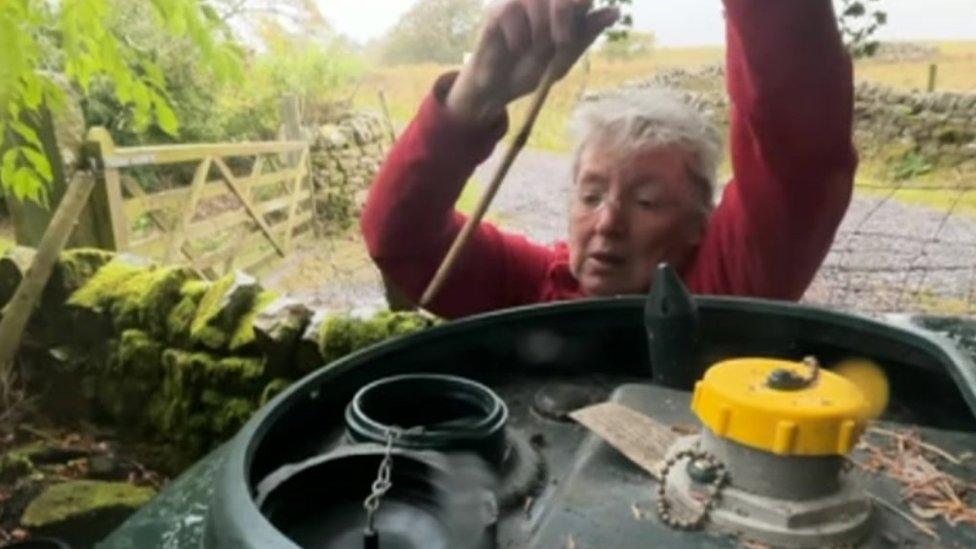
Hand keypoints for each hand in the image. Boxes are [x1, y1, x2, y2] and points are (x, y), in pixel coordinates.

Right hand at [446, 0, 618, 125]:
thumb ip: (586, 33)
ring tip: (534, 51)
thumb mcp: (565, 57)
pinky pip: (512, 11)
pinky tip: (515, 48)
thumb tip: (616, 11)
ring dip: (540, 30)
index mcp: (564, 8)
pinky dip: (518, 36)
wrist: (500, 89)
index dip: (581, 1)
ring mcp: (519, 2)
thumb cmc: (532, 71)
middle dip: (563, 15)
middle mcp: (542, 0)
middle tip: (561, 42)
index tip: (583, 10)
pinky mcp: (497, 9)